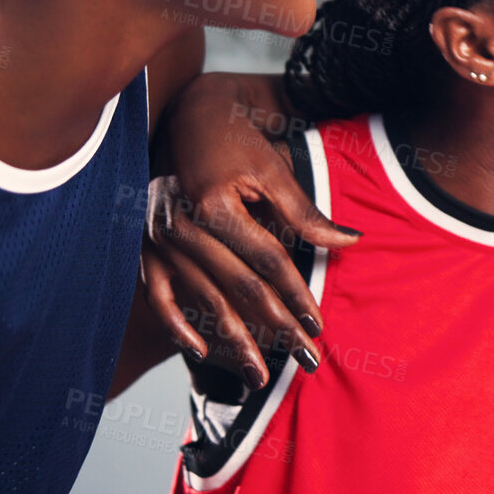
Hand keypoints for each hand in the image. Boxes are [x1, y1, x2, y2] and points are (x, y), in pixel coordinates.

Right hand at [144, 75, 358, 386]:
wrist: (186, 118)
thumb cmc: (235, 143)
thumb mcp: (274, 171)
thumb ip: (306, 213)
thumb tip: (350, 242)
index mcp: (216, 206)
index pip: (267, 261)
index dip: (296, 294)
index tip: (319, 325)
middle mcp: (182, 226)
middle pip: (237, 287)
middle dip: (274, 328)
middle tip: (306, 360)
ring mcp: (158, 239)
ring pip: (201, 300)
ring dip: (232, 341)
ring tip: (262, 374)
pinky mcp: (143, 247)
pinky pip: (157, 295)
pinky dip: (176, 325)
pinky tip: (202, 353)